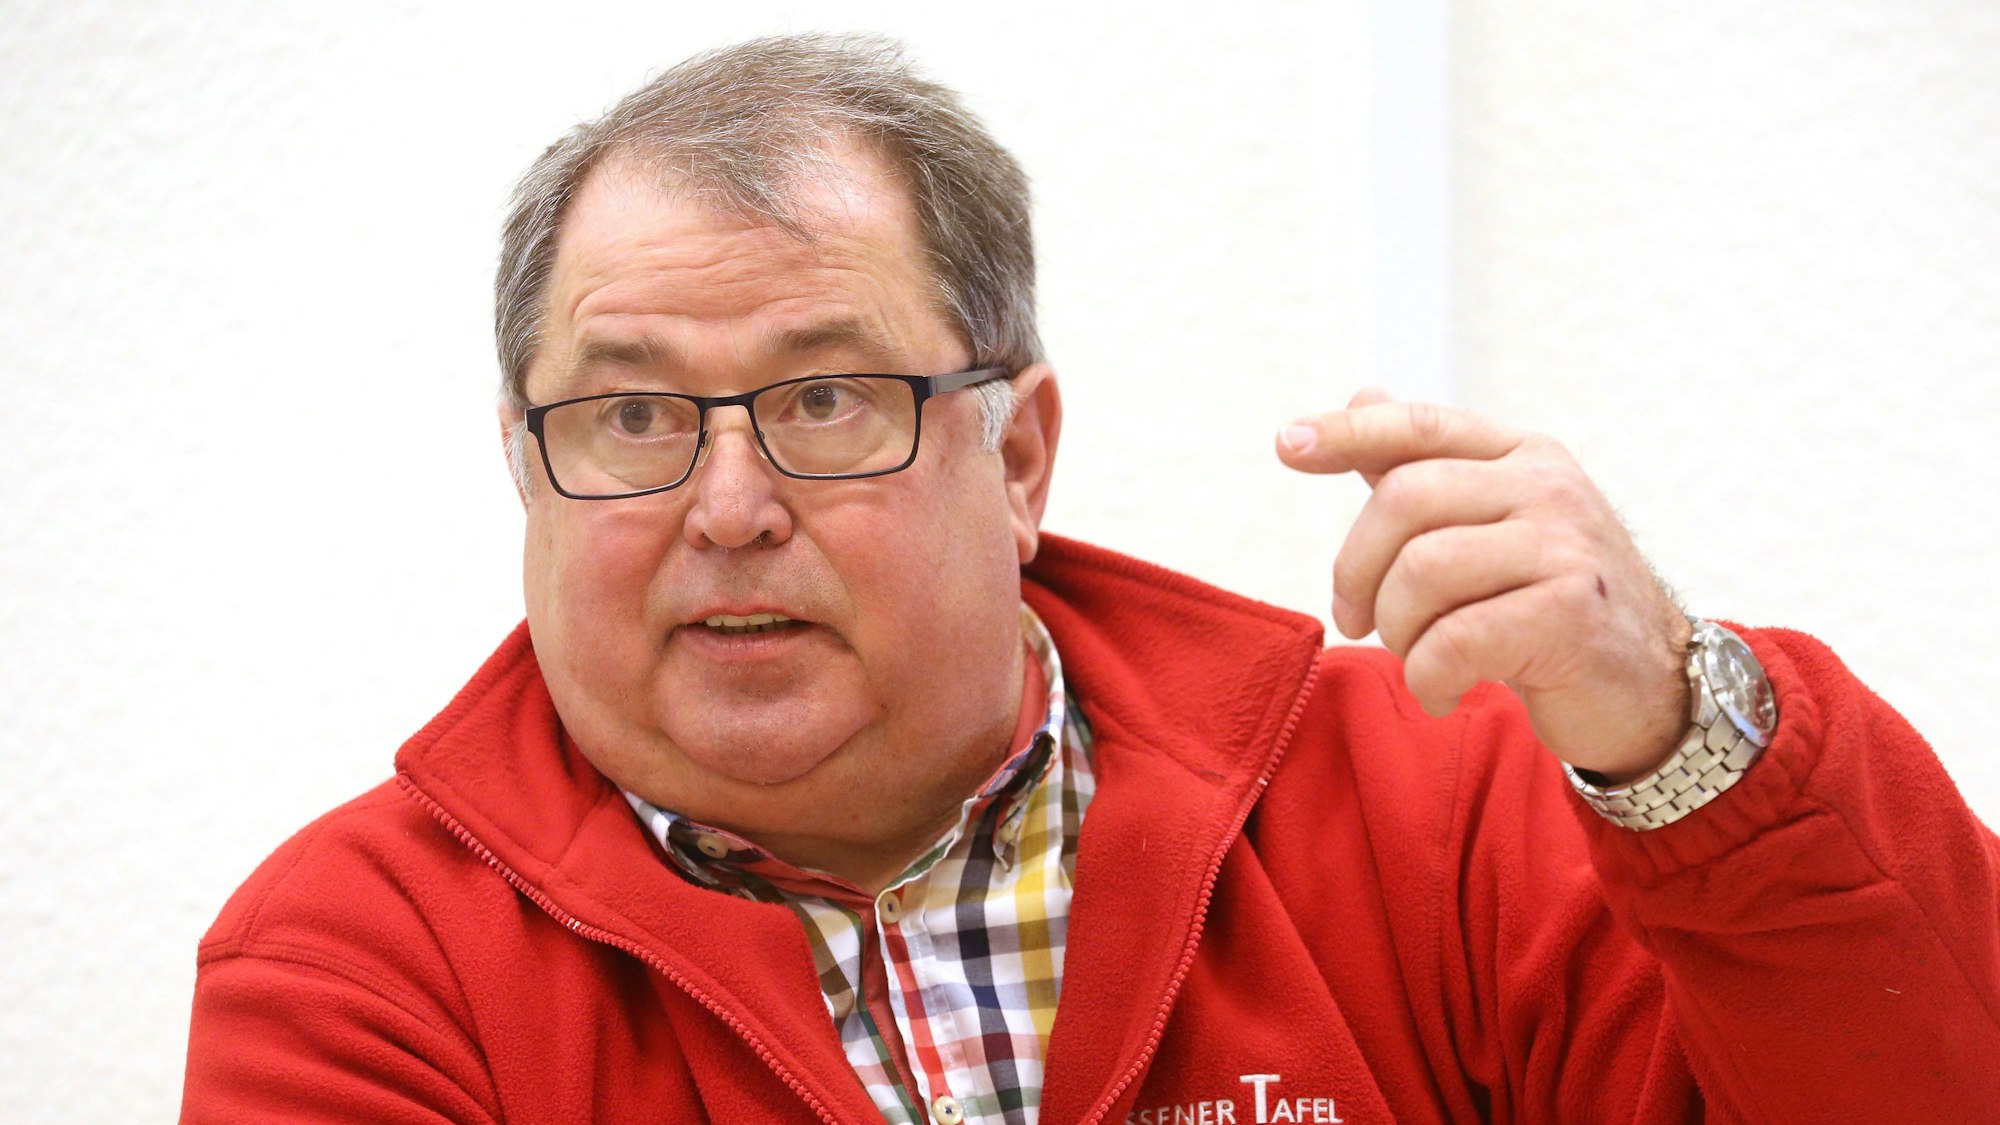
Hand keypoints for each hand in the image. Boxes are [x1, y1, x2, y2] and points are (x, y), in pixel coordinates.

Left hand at [1276, 389, 1692, 781]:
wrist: (1650, 688)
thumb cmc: (1553, 605)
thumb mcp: (1495, 525)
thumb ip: (1427, 468)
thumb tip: (1360, 394)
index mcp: (1523, 456)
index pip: (1419, 427)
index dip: (1347, 434)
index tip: (1286, 445)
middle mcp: (1548, 487)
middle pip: (1402, 500)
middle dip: (1358, 570)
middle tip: (1356, 619)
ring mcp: (1565, 547)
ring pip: (1421, 572)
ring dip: (1397, 631)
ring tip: (1418, 657)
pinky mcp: (1569, 615)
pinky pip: (1454, 641)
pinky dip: (1428, 678)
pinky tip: (1443, 691)